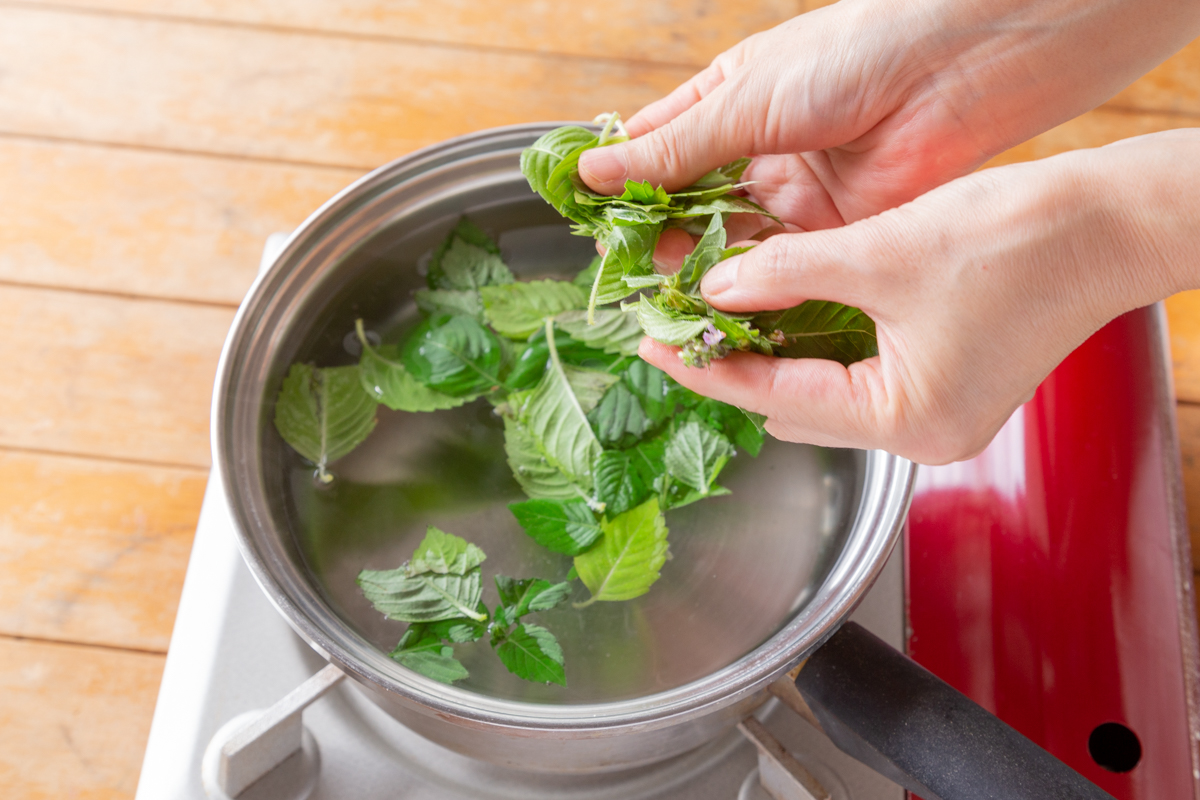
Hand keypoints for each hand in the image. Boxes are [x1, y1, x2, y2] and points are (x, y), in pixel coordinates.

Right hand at [580, 0, 1199, 234]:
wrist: (958, 69)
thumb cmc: (850, 56)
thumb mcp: (744, 101)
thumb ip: (673, 150)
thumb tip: (592, 174)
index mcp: (729, 103)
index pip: (657, 150)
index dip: (620, 184)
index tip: (586, 220)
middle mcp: (757, 151)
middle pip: (688, 206)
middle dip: (655, 236)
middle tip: (623, 269)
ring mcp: (795, 193)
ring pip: (729, 240)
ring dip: (696, 264)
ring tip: (661, 290)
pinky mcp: (833, 230)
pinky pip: (780, 266)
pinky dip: (749, 284)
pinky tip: (717, 300)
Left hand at [639, 131, 1199, 462]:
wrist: (1107, 226)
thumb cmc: (1020, 243)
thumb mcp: (880, 254)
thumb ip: (786, 273)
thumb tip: (717, 287)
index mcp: (905, 420)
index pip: (772, 398)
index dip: (702, 366)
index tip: (649, 342)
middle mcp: (920, 434)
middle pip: (792, 406)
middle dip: (730, 362)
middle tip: (673, 320)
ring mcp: (936, 416)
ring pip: (822, 394)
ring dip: (771, 353)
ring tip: (715, 312)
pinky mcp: (947, 388)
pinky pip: (856, 379)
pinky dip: (814, 348)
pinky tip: (780, 312)